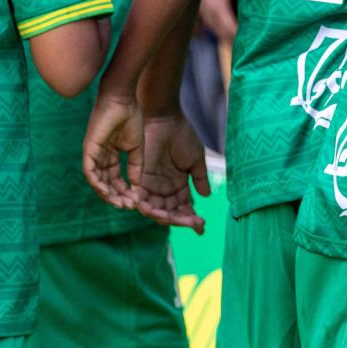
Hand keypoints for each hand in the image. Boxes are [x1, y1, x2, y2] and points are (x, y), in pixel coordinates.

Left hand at [83, 87, 143, 209]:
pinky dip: (97, 183)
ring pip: (97, 181)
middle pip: (106, 183)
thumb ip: (136, 165)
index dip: (125, 190)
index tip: (136, 200)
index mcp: (111, 155)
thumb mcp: (137, 146)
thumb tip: (136, 185)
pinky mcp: (88, 150)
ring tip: (119, 203)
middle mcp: (99, 157)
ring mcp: (93, 154)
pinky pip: (90, 172)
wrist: (123, 100)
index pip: (115, 179)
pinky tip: (107, 192)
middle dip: (117, 196)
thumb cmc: (130, 117)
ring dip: (108, 194)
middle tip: (128, 206)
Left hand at [135, 113, 210, 233]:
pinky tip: (159, 213)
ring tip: (176, 220)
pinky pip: (141, 200)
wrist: (166, 120)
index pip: (184, 207)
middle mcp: (164, 189)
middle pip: (170, 212)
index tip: (201, 226)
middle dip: (181, 220)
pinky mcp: (139, 180)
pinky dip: (148, 208)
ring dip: (165, 217)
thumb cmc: (182, 136)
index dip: (191, 218)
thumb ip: (199, 178)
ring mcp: (151, 186)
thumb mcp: (195, 159)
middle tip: (194, 224)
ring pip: (156, 210)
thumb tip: (207, 195)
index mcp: (178, 186)